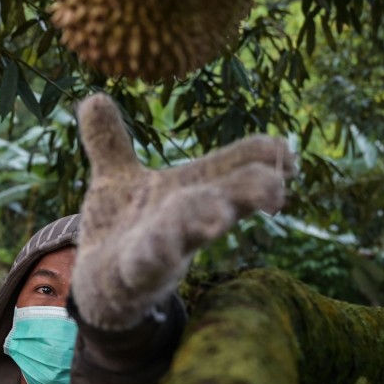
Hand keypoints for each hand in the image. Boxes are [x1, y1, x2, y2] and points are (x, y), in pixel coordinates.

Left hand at [70, 93, 296, 329]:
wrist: (99, 286)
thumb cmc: (123, 227)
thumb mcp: (115, 179)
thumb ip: (108, 142)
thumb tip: (95, 97)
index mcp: (188, 189)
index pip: (234, 167)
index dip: (263, 157)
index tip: (288, 155)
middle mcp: (185, 217)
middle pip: (226, 199)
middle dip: (250, 192)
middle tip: (275, 187)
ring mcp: (163, 247)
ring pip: (190, 231)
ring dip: (205, 220)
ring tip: (219, 214)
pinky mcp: (136, 273)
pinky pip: (149, 264)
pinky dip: (157, 255)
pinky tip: (162, 251)